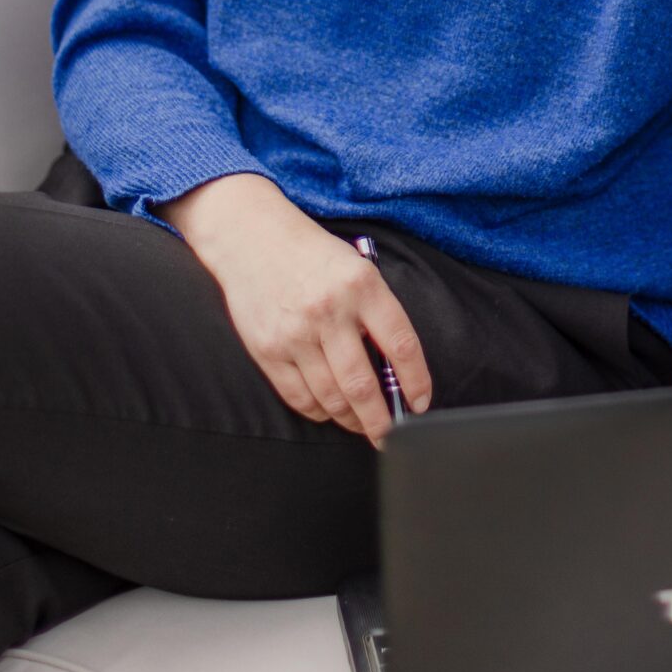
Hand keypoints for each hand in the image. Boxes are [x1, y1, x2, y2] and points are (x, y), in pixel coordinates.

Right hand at [157, 175, 433, 448]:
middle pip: (362, 385)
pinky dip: (318, 411)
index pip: (401, 345)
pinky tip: (329, 410)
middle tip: (389, 435)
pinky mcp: (268, 350)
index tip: (420, 402)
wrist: (251, 237)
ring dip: (350, 419)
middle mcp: (330, 311)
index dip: (416, 381)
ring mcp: (296, 334)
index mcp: (362, 286)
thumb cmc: (311, 253)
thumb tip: (394, 368)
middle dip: (380, 421)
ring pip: (331, 397)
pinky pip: (298, 396)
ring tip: (359, 423)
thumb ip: (375, 312)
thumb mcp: (356, 267)